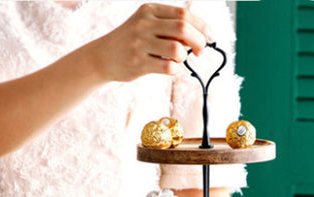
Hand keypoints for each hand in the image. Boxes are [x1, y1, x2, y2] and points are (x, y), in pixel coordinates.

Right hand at [87, 3, 212, 81]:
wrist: (102, 57)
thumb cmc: (131, 42)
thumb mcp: (146, 25)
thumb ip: (169, 28)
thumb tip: (199, 38)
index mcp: (149, 10)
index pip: (183, 14)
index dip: (202, 26)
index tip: (211, 37)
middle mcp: (144, 24)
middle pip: (183, 29)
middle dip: (199, 42)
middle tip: (201, 51)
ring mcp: (140, 43)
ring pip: (177, 49)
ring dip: (184, 57)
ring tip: (178, 60)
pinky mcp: (138, 63)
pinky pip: (167, 67)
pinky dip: (175, 70)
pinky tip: (170, 68)